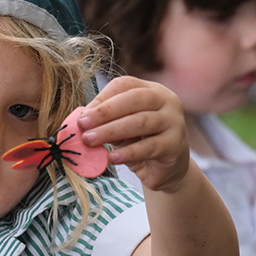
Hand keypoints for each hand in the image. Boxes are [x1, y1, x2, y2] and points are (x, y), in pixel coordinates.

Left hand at [77, 76, 188, 191]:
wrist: (167, 170)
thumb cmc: (140, 143)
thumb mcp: (121, 127)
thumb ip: (105, 120)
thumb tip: (79, 119)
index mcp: (151, 90)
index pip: (125, 85)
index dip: (102, 98)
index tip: (83, 115)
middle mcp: (166, 101)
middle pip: (134, 99)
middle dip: (105, 112)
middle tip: (83, 126)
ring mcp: (174, 122)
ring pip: (140, 122)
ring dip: (111, 131)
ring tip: (91, 141)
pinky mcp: (175, 145)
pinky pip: (149, 147)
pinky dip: (127, 153)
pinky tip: (111, 158)